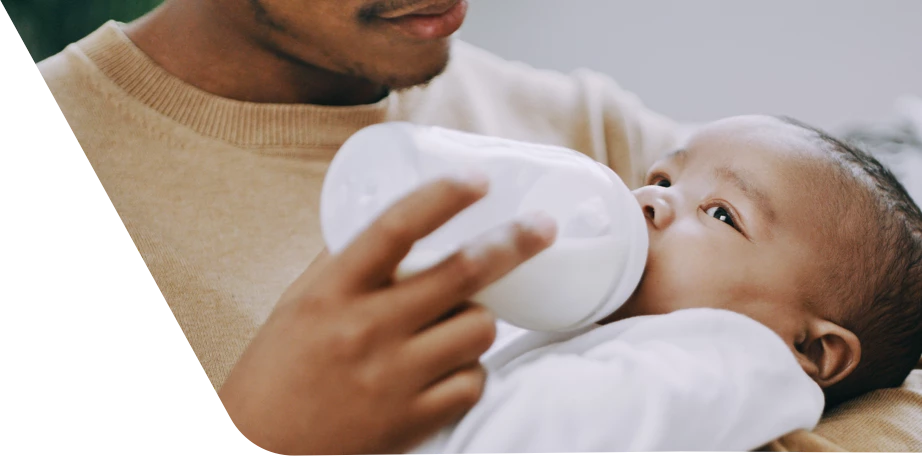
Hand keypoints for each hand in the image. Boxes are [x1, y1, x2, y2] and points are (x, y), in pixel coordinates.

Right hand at [219, 173, 556, 454]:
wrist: (258, 451)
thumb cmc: (277, 371)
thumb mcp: (299, 303)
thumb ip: (345, 264)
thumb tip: (400, 222)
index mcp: (331, 292)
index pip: (395, 229)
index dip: (443, 197)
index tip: (478, 179)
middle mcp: (364, 329)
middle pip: (461, 273)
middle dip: (513, 243)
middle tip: (542, 227)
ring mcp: (391, 379)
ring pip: (478, 329)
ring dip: (480, 319)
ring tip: (456, 323)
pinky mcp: (411, 422)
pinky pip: (473, 383)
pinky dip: (470, 372)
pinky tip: (448, 370)